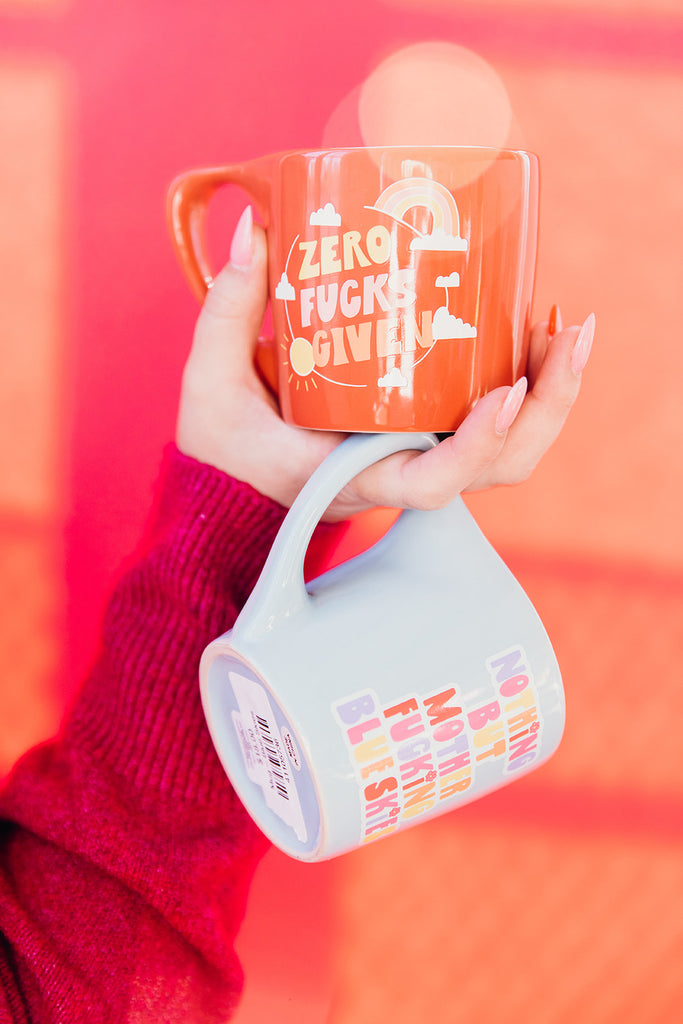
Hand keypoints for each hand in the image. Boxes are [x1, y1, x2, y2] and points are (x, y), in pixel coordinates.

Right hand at [176, 206, 593, 519]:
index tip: (504, 389)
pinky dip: (527, 388)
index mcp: (355, 475)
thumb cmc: (224, 446)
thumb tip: (256, 228)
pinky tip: (533, 333)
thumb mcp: (211, 382)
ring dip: (551, 394)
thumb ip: (229, 307)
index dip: (479, 446)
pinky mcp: (423, 437)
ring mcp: (419, 459)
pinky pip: (493, 430)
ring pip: (510, 452)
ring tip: (563, 325)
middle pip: (502, 468)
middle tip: (567, 328)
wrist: (235, 482)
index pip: (433, 483)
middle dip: (549, 405)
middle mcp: (401, 474)